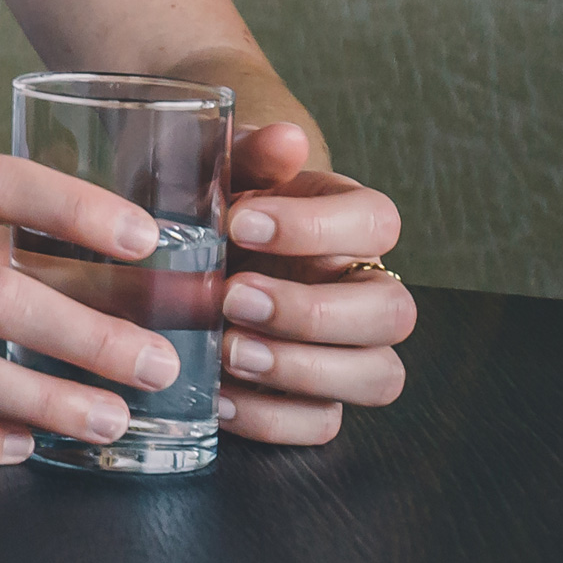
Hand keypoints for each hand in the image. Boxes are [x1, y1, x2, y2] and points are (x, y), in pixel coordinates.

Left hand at [216, 121, 414, 443]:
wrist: (170, 246)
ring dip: (304, 370)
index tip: (238, 223)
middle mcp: (363, 289)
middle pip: (392, 312)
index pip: (376, 222)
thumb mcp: (217, 168)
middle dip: (312, 312)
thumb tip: (288, 139)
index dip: (315, 228)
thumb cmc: (206, 200)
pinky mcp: (315, 398)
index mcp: (348, 222)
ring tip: (228, 352)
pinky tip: (217, 398)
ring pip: (377, 376)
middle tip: (232, 298)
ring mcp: (347, 351)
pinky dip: (273, 417)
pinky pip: (323, 423)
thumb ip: (252, 152)